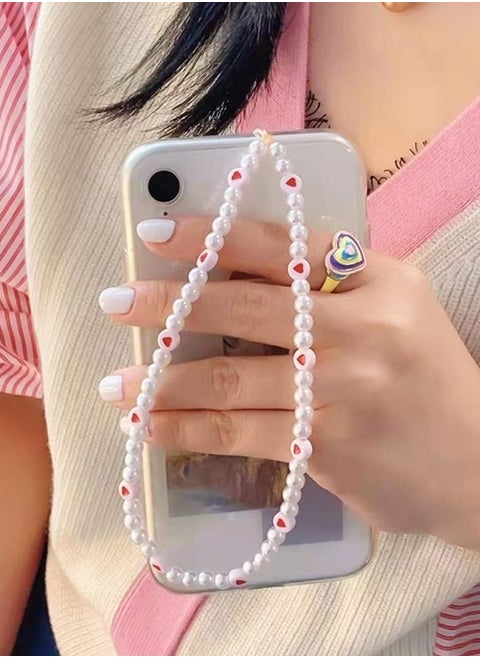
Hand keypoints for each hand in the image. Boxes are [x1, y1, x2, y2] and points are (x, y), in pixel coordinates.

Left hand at [99, 216, 479, 549]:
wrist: (476, 463)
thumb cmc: (427, 378)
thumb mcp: (397, 308)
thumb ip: (332, 283)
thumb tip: (238, 271)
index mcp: (379, 281)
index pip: (283, 246)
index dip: (213, 237)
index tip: (156, 232)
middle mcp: (361, 331)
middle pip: (247, 308)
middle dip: (171, 305)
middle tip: (117, 304)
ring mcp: (343, 393)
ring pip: (233, 380)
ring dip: (163, 382)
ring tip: (117, 383)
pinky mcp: (327, 449)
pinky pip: (241, 434)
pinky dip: (189, 430)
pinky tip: (151, 428)